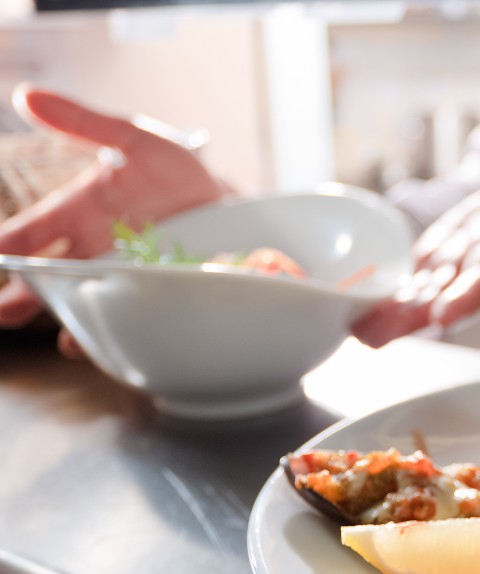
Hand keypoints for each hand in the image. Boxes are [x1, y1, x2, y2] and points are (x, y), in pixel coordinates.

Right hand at [0, 84, 228, 330]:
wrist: (228, 204)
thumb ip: (84, 121)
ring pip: (83, 303)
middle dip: (20, 297)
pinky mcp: (153, 294)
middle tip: (4, 313)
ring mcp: (122, 275)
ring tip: (63, 336)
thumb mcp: (133, 139)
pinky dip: (114, 330)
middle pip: (45, 278)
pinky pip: (126, 317)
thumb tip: (28, 96)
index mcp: (77, 212)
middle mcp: (93, 250)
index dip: (5, 246)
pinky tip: (106, 343)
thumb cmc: (175, 171)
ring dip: (69, 319)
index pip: (27, 233)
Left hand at [353, 153, 479, 346]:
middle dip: (410, 319)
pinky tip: (354, 318)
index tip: (443, 316)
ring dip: (388, 319)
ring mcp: (449, 273)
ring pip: (419, 300)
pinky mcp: (431, 270)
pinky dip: (382, 305)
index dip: (467, 296)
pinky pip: (407, 290)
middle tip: (376, 336)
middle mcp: (471, 269)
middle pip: (441, 298)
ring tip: (357, 333)